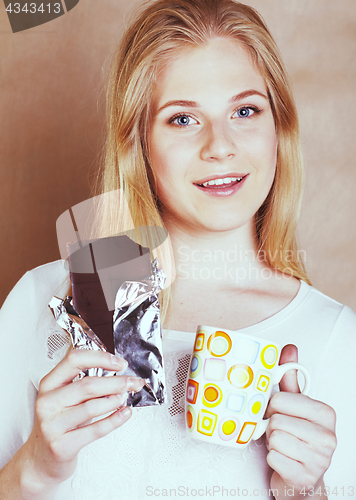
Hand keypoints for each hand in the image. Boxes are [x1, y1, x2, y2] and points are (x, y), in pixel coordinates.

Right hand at [21, 349, 144, 494]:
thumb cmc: (59, 423)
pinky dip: (114, 420)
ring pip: (92, 406)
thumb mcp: (65, 398)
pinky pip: (95, 430)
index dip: (100, 358)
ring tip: (126, 397)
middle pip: (88, 384)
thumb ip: (85, 384)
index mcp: (49, 384)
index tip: (120, 363)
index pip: (74, 359)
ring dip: (115, 400)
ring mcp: (52, 425)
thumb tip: (119, 374)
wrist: (41, 459)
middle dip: (117, 382)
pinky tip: (125, 413)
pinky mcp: (61, 445)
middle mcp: (48, 402)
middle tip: (133, 382)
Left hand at [265, 345, 336, 498]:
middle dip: (271, 427)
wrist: (302, 480)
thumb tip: (289, 349)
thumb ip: (291, 378)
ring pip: (274, 438)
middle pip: (276, 419)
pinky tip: (283, 460)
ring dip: (272, 444)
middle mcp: (328, 436)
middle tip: (280, 432)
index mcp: (325, 414)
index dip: (273, 407)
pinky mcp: (305, 478)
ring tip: (282, 446)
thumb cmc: (297, 439)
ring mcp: (319, 459)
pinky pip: (273, 458)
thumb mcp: (295, 406)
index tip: (280, 414)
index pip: (281, 399)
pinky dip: (272, 459)